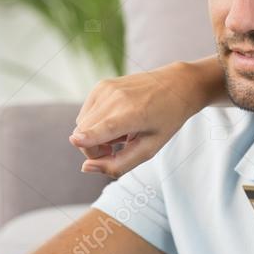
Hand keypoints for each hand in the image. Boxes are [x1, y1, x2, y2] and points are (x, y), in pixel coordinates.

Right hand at [70, 59, 218, 178]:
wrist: (177, 85)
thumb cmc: (166, 119)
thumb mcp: (150, 148)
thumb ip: (119, 164)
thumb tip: (86, 168)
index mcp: (133, 114)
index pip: (102, 128)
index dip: (87, 139)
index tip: (76, 142)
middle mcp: (115, 98)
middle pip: (82, 133)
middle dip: (92, 148)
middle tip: (115, 148)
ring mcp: (106, 89)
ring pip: (80, 124)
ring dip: (93, 135)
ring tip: (119, 133)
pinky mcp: (101, 85)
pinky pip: (85, 112)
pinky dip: (95, 122)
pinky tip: (116, 120)